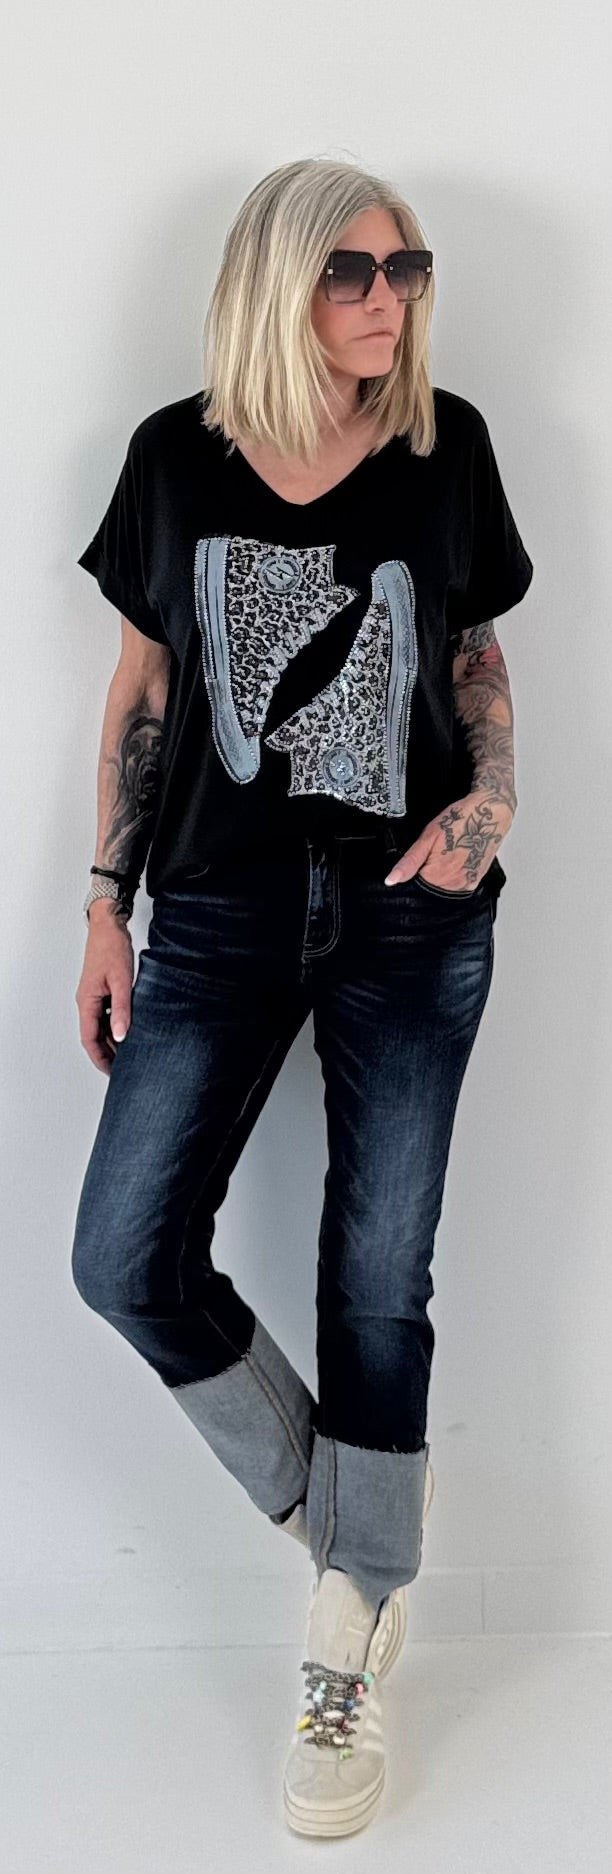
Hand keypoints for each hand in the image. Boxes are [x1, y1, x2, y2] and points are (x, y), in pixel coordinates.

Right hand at [75, 903, 134, 1074]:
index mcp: (87, 1002)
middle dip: (108, 1054)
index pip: (89, 1039)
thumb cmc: (112, 948)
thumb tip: (120, 1035)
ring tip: (131, 1053)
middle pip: (95, 1036)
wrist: (108, 925)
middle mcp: (88, 1002)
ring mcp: (94, 996)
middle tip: (125, 1069)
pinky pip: (107, 1014)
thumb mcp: (121, 980)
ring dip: (113, 1040)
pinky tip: (131, 1029)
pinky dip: (117, 1025)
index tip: (112, 1073)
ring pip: (101, 1026)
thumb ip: (122, 1009)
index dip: (100, 1059)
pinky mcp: (102, 990)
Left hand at [384, 790, 514, 890]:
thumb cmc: (460, 820)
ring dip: (439, 876)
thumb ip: (409, 862)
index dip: (412, 875)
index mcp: (437, 876)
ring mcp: (466, 884)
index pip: (414, 888)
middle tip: (435, 853)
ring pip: (442, 889)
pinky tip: (455, 859)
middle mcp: (453, 885)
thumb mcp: (427, 837)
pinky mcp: (475, 881)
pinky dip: (452, 876)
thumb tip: (391, 880)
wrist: (490, 813)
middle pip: (429, 889)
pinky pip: (457, 886)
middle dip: (426, 875)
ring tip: (446, 854)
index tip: (418, 861)